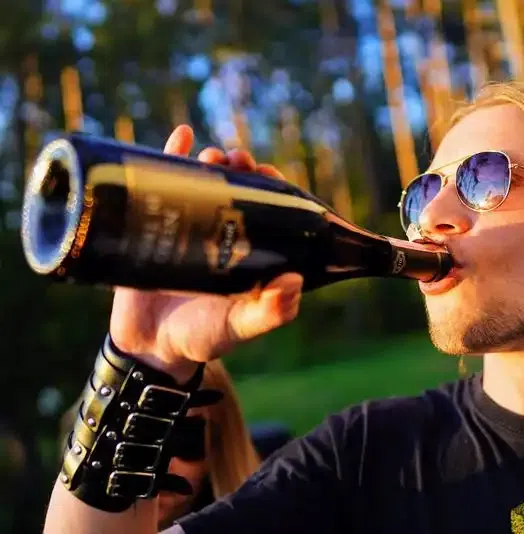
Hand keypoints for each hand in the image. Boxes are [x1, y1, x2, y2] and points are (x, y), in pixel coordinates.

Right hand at [108, 125, 303, 380]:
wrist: (149, 348)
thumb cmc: (202, 337)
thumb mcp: (241, 326)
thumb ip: (270, 312)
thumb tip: (293, 281)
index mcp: (249, 251)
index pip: (266, 208)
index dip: (271, 186)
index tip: (269, 172)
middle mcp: (221, 235)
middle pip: (235, 189)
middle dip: (242, 167)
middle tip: (240, 158)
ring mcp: (188, 228)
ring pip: (202, 182)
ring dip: (211, 160)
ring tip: (213, 154)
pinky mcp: (152, 226)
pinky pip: (160, 184)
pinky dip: (170, 156)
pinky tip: (182, 134)